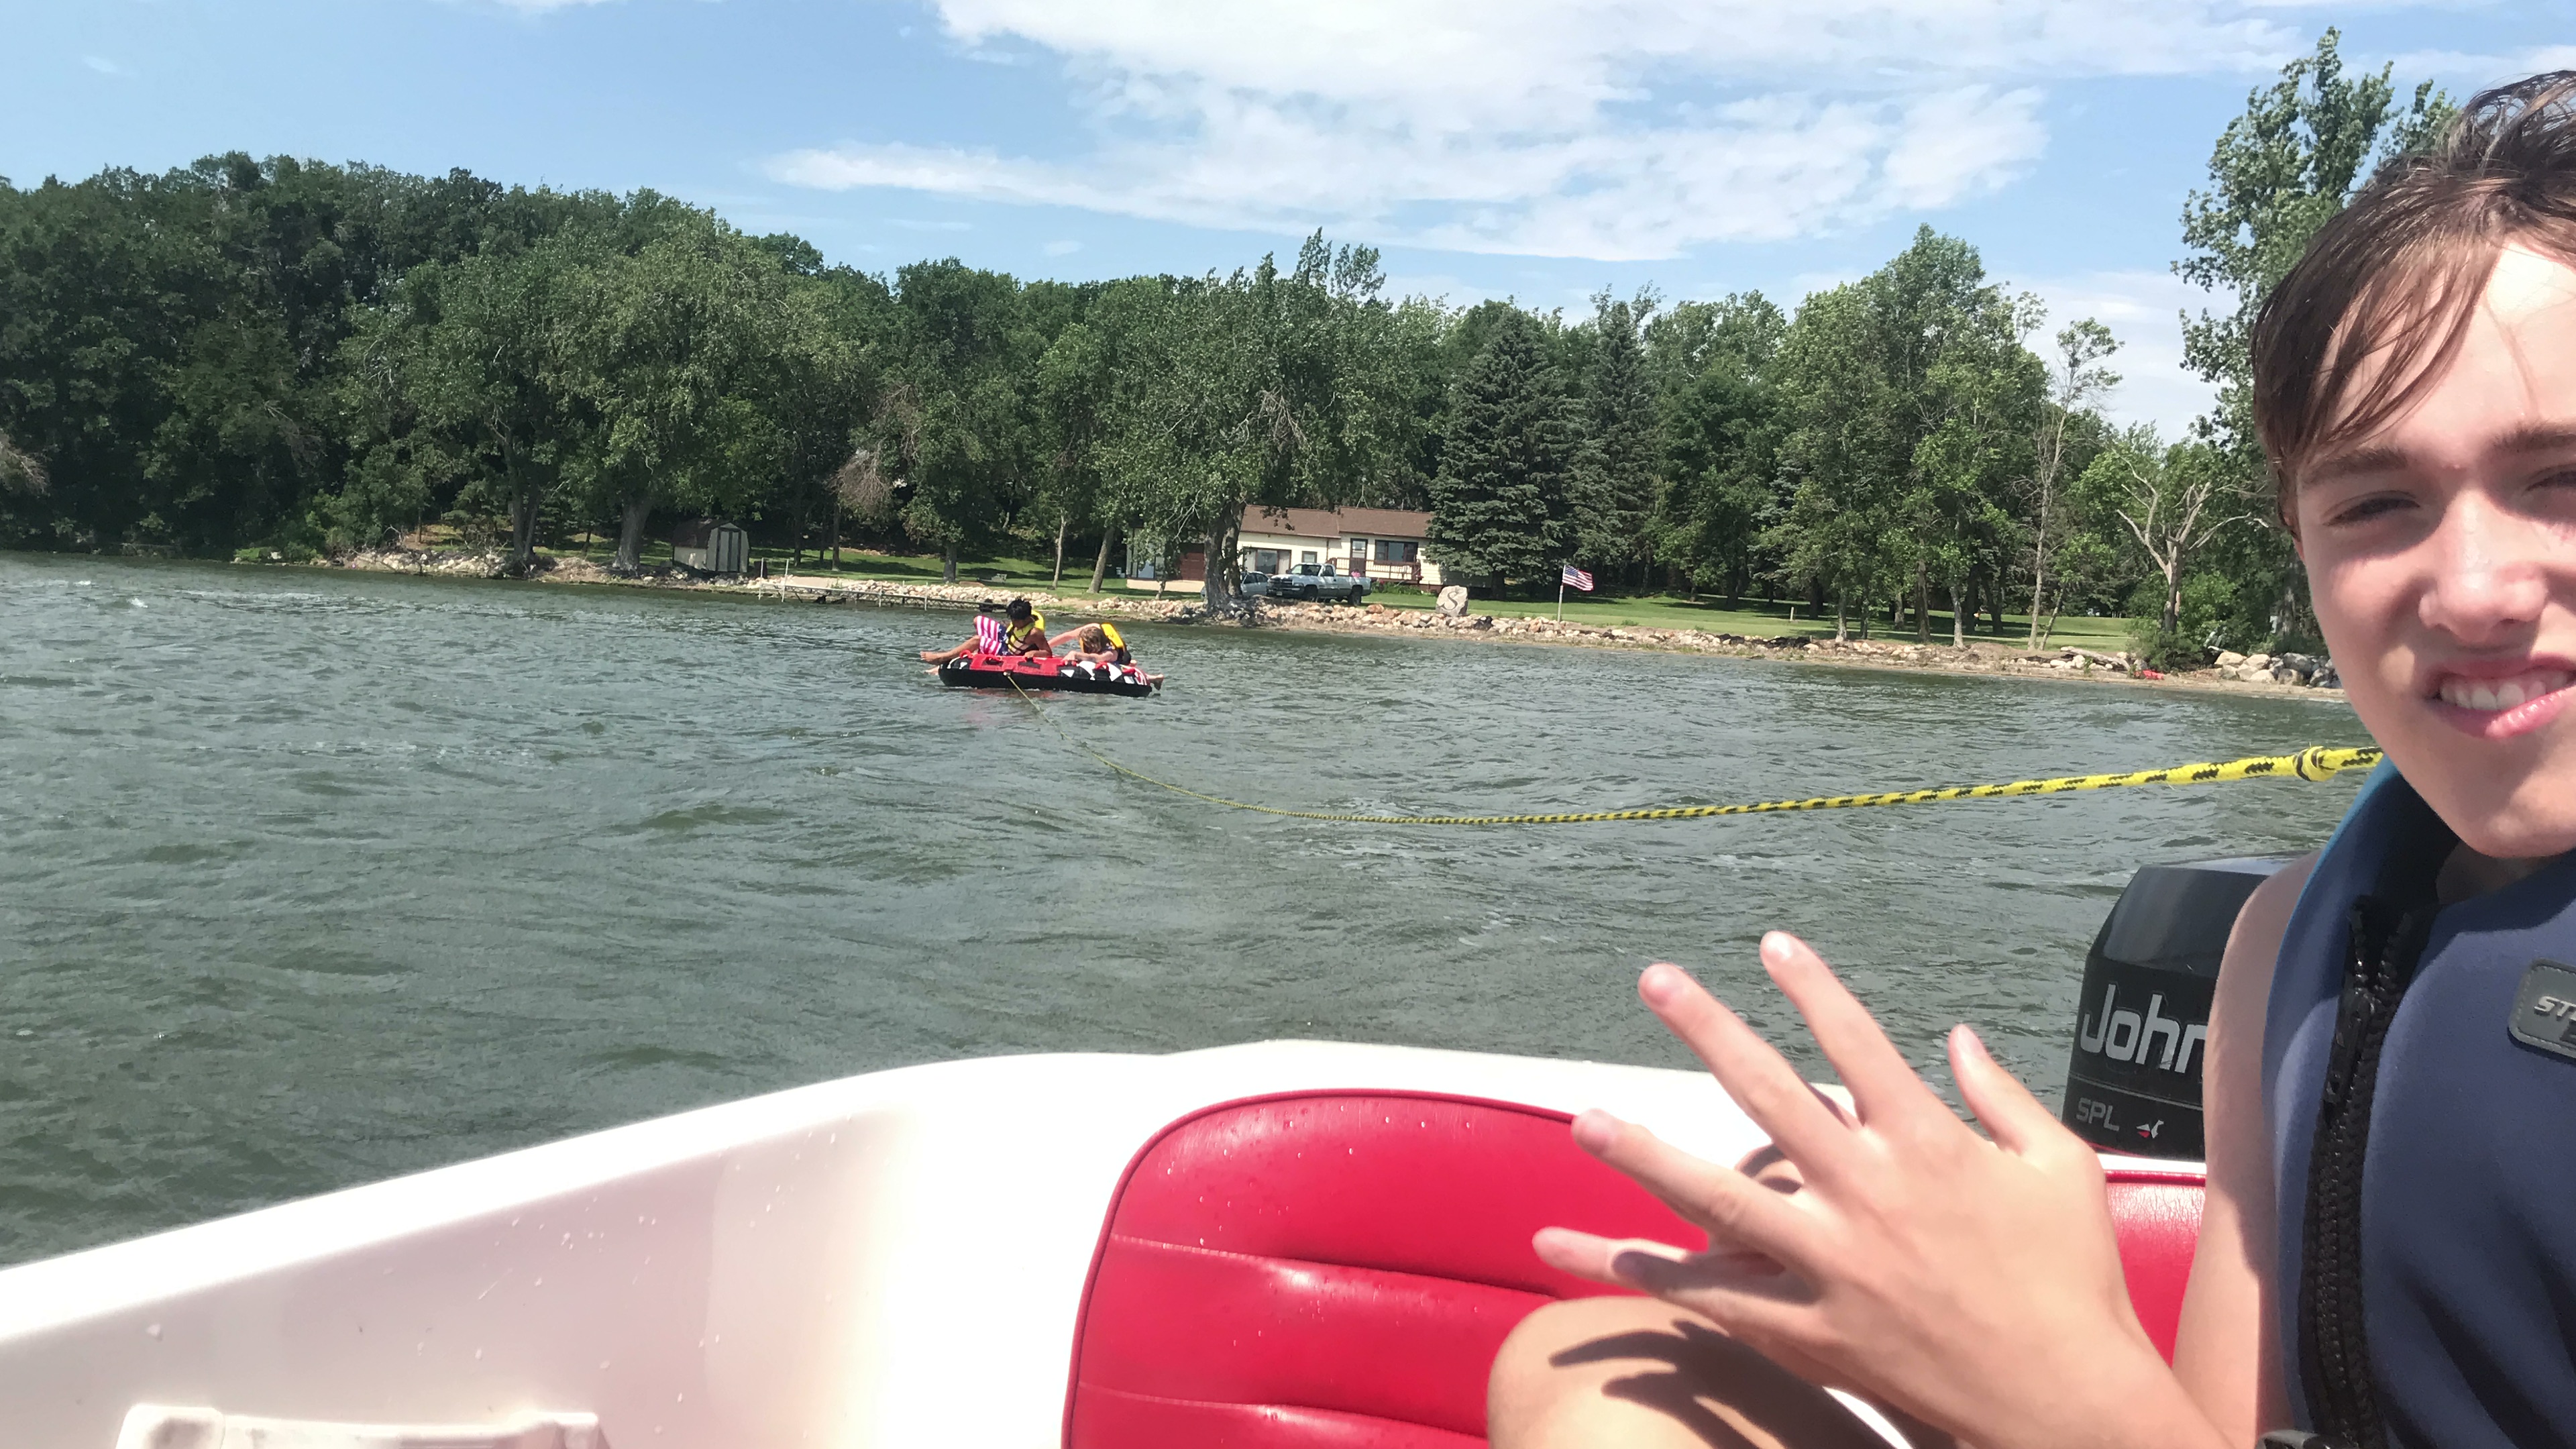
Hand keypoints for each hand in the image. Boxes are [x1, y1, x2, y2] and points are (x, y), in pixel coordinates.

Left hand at [1533, 935, 2226, 1448]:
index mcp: (1930, 1146)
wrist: (2069, 1404)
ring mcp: (1836, 1266)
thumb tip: (1957, 1037)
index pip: (1859, 1044)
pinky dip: (1652, 1278)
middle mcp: (1870, 1196)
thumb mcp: (2064, 1169)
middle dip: (1711, 1031)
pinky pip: (1717, 1302)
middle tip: (1657, 979)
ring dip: (1648, 1156)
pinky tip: (1591, 1256)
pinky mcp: (1816, 1333)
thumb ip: (2005, 1096)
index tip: (1770, 942)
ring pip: (1721, 1201)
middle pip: (1772, 1097)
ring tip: (1585, 1120)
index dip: (1813, 988)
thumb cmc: (2075, 1281)